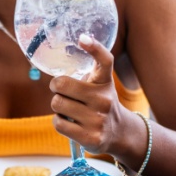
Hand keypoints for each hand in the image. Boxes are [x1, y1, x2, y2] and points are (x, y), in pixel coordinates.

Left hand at [48, 34, 127, 153]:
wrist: (119, 133)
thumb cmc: (101, 103)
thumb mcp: (100, 85)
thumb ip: (85, 74)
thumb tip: (60, 58)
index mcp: (105, 81)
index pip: (104, 60)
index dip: (94, 47)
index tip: (82, 38)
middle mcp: (104, 99)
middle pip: (61, 84)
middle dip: (56, 88)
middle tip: (63, 92)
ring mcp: (98, 119)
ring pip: (57, 104)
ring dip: (57, 106)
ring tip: (69, 109)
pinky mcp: (90, 137)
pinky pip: (58, 123)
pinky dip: (59, 121)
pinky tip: (70, 122)